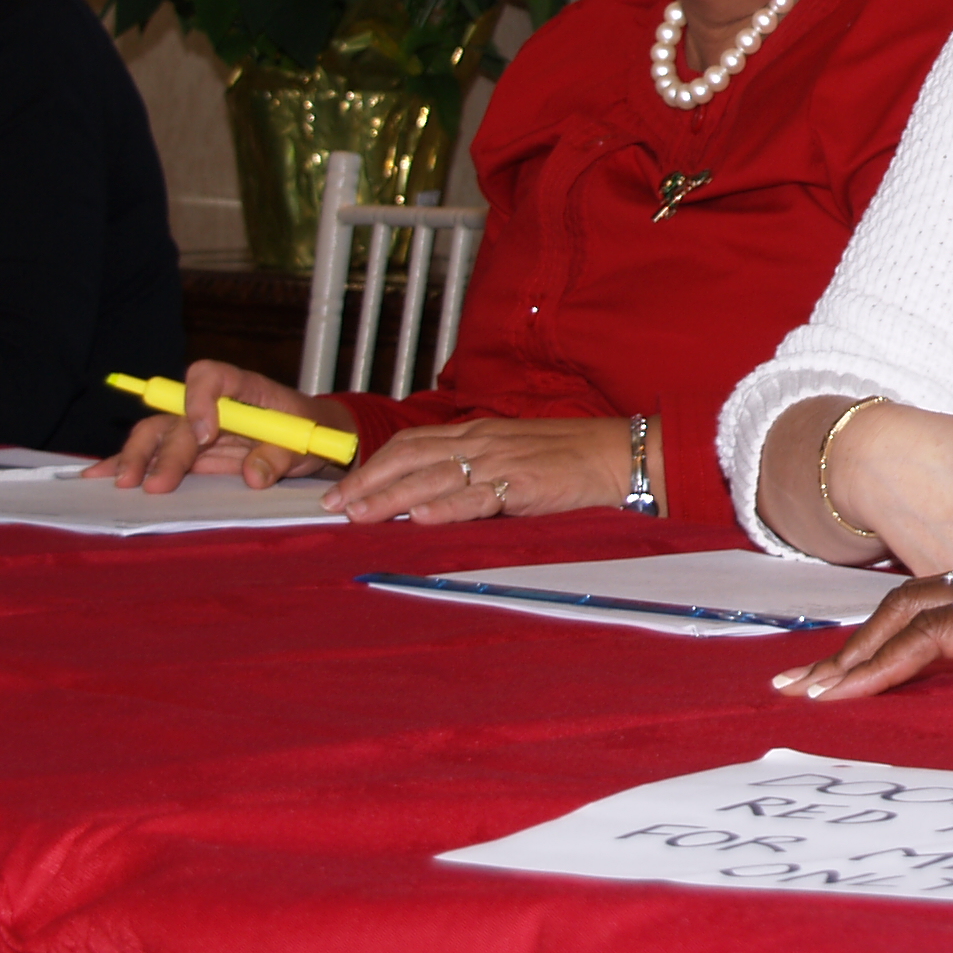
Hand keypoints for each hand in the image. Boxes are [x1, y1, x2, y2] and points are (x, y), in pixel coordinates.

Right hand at [86, 360, 351, 491]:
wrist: (310, 440)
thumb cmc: (308, 432)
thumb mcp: (305, 444)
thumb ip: (282, 456)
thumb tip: (255, 475)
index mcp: (242, 388)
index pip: (210, 377)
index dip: (200, 400)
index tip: (204, 434)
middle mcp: (210, 404)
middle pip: (176, 415)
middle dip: (163, 450)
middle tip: (155, 484)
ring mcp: (193, 426)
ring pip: (156, 434)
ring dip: (137, 457)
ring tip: (123, 483)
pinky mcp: (186, 451)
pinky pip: (152, 454)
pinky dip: (126, 464)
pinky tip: (98, 476)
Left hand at [323, 418, 640, 523]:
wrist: (619, 454)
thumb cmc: (570, 457)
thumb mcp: (514, 453)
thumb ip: (475, 468)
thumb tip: (433, 495)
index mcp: (479, 431)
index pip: (412, 442)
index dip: (373, 464)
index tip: (344, 488)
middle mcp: (482, 441)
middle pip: (410, 456)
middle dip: (367, 481)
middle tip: (333, 505)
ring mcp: (502, 462)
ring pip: (433, 477)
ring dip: (391, 497)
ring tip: (359, 516)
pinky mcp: (524, 485)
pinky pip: (478, 496)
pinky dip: (447, 508)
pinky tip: (421, 520)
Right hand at [772, 543, 952, 699]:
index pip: (939, 637)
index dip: (880, 668)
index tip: (833, 698)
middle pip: (915, 610)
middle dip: (853, 652)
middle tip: (797, 689)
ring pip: (925, 596)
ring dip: (869, 634)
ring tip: (823, 671)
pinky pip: (949, 590)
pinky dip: (903, 618)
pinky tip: (886, 642)